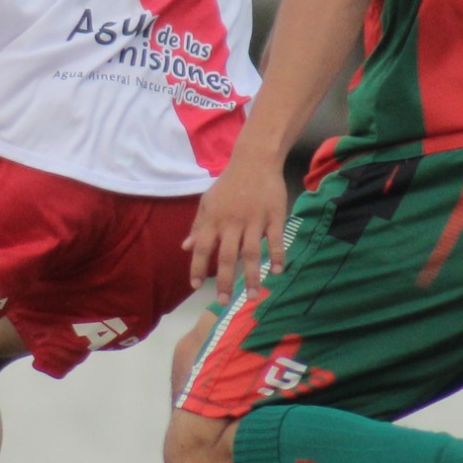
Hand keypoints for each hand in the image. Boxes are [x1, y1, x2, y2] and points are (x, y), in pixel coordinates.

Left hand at [186, 151, 291, 301]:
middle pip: (226, 256)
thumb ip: (198, 227)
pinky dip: (276, 256)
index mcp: (213, 219)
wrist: (254, 160)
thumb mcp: (207, 202)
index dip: (197, 267)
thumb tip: (185, 248)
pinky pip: (275, 239)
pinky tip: (277, 271)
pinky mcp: (274, 216)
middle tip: (224, 302)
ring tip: (252, 296)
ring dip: (252, 276)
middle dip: (224, 281)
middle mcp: (232, 222)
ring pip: (252, 252)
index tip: (195, 286)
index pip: (202, 247)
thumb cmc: (228, 184)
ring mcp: (254, 220)